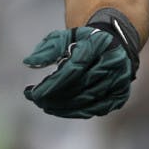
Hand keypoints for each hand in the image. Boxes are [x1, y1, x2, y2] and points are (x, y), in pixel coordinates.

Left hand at [23, 24, 137, 118]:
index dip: (53, 83)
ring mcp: (118, 80)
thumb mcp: (64, 37)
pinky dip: (77, 112)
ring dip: (64, 107)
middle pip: (80, 86)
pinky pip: (96, 109)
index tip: (33, 92)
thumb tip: (28, 62)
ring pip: (88, 101)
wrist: (112, 43)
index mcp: (97, 43)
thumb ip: (47, 49)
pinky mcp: (120, 95)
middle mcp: (111, 62)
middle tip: (36, 100)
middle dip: (55, 96)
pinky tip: (61, 110)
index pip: (74, 68)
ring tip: (45, 106)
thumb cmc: (83, 40)